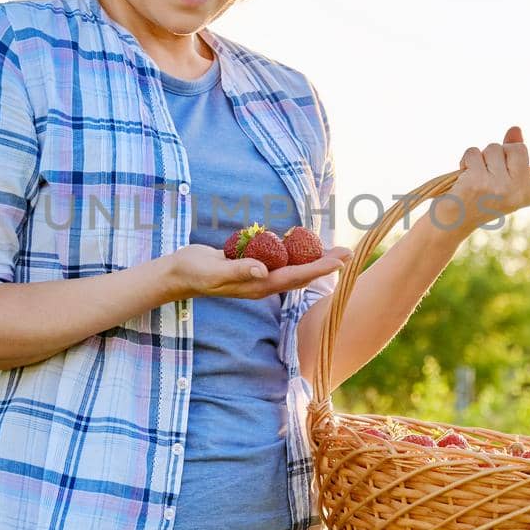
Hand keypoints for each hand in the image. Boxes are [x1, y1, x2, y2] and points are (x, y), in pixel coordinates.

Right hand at [165, 242, 353, 301]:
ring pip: (293, 266)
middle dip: (325, 263)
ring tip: (333, 249)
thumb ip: (239, 270)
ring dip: (313, 258)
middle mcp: (263, 281)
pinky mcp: (252, 265)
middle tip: (349, 252)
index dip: (320, 268)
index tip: (341, 260)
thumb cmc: (196, 273)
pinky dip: (294, 252)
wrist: (180, 273)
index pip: (296, 276)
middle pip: (302, 273)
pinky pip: (279, 259)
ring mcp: (258, 274)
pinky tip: (303, 244)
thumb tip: (263, 270)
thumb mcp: (216, 271)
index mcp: (259, 285)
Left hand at [441, 125, 529, 234]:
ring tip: (476, 175)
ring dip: (481, 156)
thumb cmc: (479, 199)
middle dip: (502, 150)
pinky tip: (464, 177)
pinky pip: (473, 152)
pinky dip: (466, 159)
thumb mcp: (503, 180)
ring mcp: (498, 187)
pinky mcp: (477, 182)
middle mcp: (517, 192)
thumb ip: (512, 155)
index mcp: (529, 195)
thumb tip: (516, 129)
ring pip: (493, 148)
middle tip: (490, 168)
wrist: (453, 223)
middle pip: (519, 148)